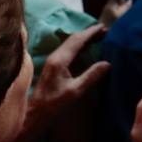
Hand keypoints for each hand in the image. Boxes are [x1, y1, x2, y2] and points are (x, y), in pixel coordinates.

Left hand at [10, 25, 109, 141]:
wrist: (35, 113)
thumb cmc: (54, 104)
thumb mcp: (75, 91)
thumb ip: (91, 76)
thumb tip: (107, 63)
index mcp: (60, 60)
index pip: (77, 40)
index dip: (91, 33)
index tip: (104, 28)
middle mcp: (55, 56)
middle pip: (73, 39)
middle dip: (89, 33)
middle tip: (105, 31)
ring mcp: (53, 60)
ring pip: (70, 43)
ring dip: (84, 39)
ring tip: (98, 37)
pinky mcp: (53, 66)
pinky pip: (68, 49)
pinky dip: (79, 45)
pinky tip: (85, 49)